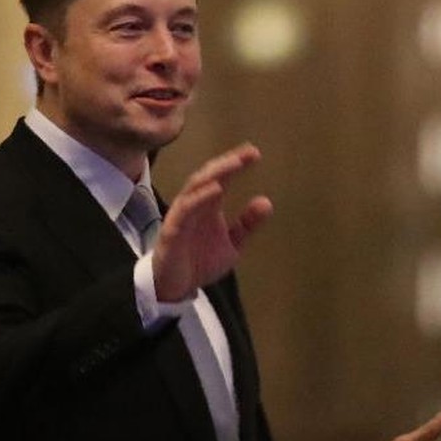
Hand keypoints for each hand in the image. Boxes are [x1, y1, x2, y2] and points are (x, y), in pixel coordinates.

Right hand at [152, 144, 272, 301]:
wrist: (176, 288)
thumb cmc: (199, 262)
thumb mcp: (232, 244)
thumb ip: (247, 224)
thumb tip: (266, 202)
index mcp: (208, 206)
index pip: (221, 177)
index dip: (236, 163)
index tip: (255, 153)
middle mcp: (194, 205)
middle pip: (209, 175)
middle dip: (228, 162)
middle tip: (248, 153)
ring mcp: (182, 215)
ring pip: (196, 186)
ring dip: (215, 174)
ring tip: (234, 164)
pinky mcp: (173, 229)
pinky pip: (186, 209)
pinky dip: (201, 197)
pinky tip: (216, 189)